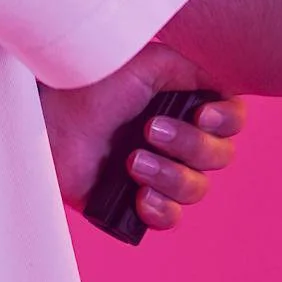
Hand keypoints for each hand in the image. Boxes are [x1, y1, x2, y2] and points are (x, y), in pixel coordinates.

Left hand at [39, 42, 247, 234]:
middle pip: (220, 157)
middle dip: (189, 145)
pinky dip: (161, 209)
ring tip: (132, 161)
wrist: (49, 114)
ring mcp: (158, 173)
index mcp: (184, 104)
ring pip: (196, 189)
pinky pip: (170, 219)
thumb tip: (221, 89)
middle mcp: (177, 140)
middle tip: (148, 130)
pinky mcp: (135, 202)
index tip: (202, 114)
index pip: (232, 119)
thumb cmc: (92, 80)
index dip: (227, 122)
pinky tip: (139, 195)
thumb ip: (192, 71)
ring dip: (170, 175)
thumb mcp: (148, 61)